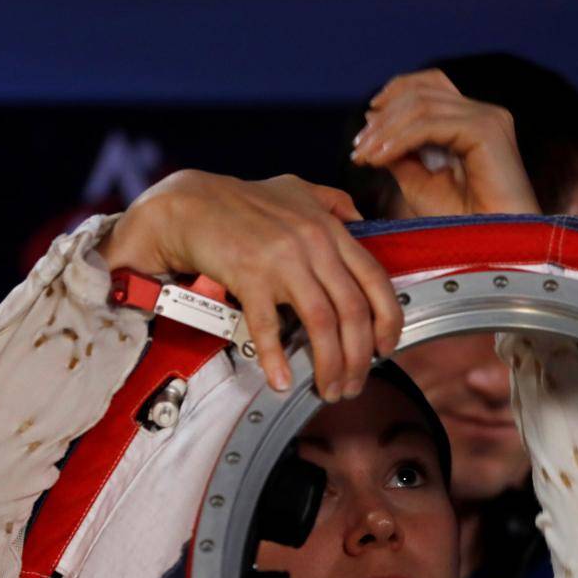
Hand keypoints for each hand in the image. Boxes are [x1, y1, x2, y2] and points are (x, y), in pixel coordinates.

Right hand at [97, 170, 400, 401]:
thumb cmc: (241, 201)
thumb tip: (358, 218)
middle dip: (359, 357)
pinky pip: (269, 326)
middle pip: (352, 311)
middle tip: (354, 383)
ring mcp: (282, 260)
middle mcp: (313, 244)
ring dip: (330, 365)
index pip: (376, 280)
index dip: (387, 320)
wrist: (190, 204)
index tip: (386, 348)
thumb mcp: (297, 190)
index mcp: (330, 230)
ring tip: (329, 388)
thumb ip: (333, 202)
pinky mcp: (249, 276)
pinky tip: (281, 380)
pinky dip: (276, 358)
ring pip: (322, 323)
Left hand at [350, 70, 540, 217]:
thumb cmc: (462, 225)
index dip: (393, 96)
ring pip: (421, 105)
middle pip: (421, 92)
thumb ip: (400, 152)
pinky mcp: (486, 130)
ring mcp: (488, 119)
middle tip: (358, 148)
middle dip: (383, 118)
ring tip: (364, 156)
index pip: (428, 87)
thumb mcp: (419, 182)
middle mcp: (484, 115)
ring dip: (385, 130)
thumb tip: (373, 123)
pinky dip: (399, 139)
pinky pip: (430, 124)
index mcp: (472, 123)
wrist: (493, 251)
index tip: (365, 130)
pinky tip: (381, 159)